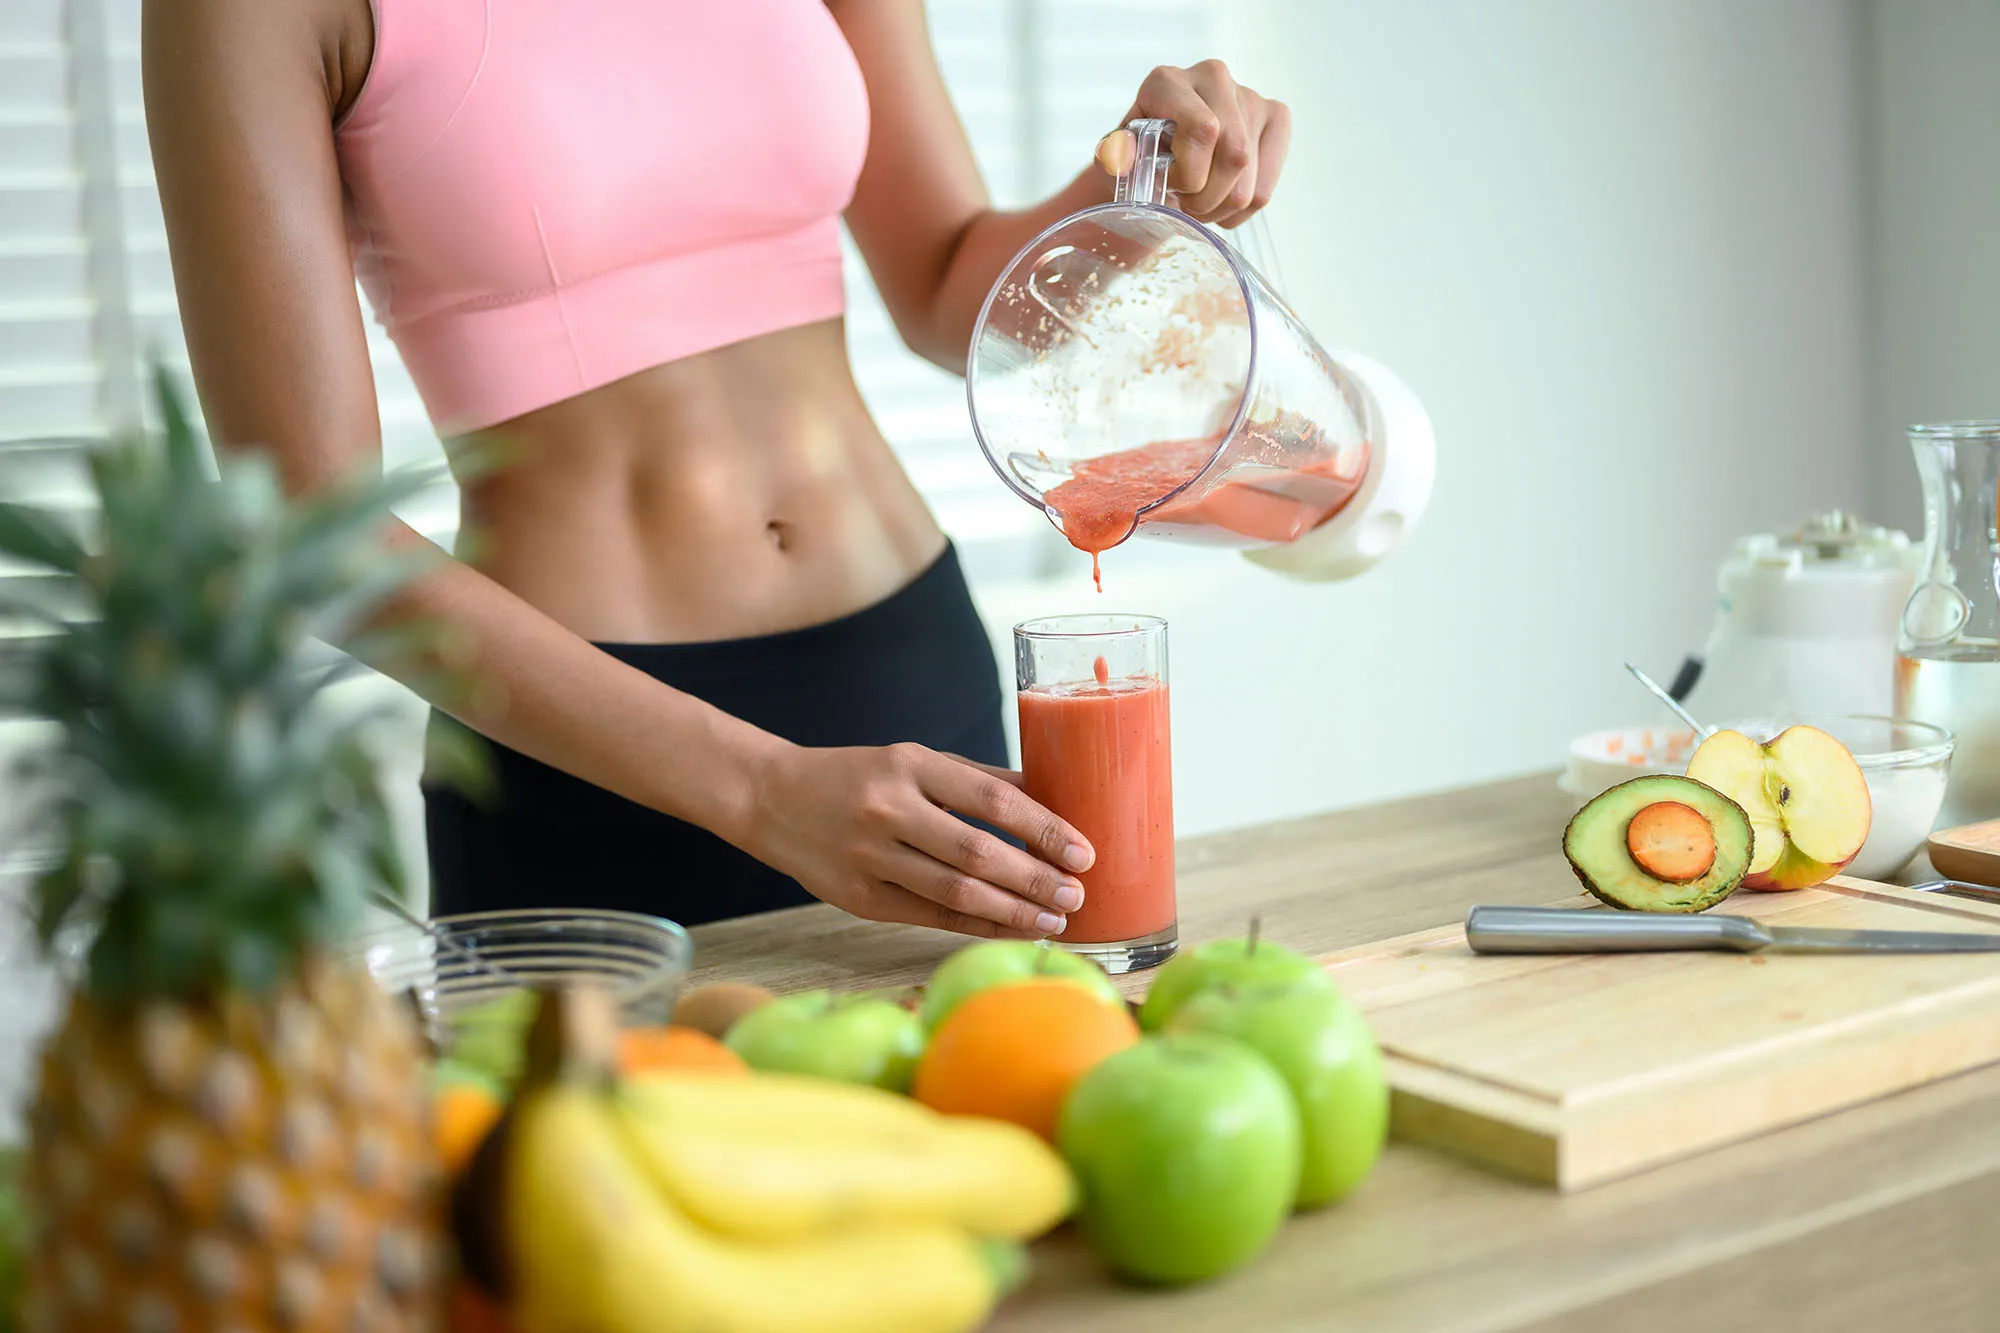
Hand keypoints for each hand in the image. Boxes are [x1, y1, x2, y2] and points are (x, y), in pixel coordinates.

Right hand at [742, 741, 1094, 938]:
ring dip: (1014, 911)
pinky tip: (1012, 929)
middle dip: (1035, 878)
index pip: (993, 800)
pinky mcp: (858, 899)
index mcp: (909, 766)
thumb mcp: (915, 760)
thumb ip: (979, 780)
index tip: (1083, 851)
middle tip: (1078, 893)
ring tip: (1055, 919)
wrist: (770, 799)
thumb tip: (1052, 798)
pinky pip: (930, 917)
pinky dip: (977, 926)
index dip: (1045, 829)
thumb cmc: (858, 777)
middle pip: (977, 853)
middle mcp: (889, 810)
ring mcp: (870, 857)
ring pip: (955, 893)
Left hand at [1097, 59, 1290, 228]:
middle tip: (1183, 205)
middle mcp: (1213, 76)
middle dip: (1206, 199)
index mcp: (1167, 82)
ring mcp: (1250, 95)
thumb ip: (1112, 158)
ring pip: (1250, 180)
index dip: (1189, 174)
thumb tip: (1121, 153)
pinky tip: (1220, 202)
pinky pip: (1265, 189)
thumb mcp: (1113, 163)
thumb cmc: (1135, 162)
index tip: (1169, 186)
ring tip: (1198, 204)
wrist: (1158, 164)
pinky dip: (1241, 212)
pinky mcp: (1276, 118)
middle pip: (1234, 155)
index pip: (1204, 130)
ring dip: (1220, 209)